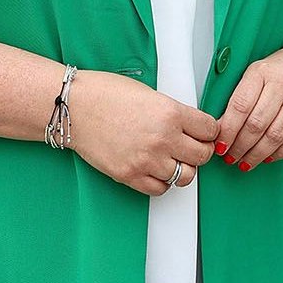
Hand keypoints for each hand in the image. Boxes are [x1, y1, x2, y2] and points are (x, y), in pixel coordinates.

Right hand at [66, 71, 218, 195]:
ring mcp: (146, 160)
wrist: (73, 107)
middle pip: (202, 156)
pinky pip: (160, 189)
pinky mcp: (130, 175)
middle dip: (201, 151)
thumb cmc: (105, 94)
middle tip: (193, 146)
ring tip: (173, 159)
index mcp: (170, 113)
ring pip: (185, 177)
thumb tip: (190, 126)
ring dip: (183, 168)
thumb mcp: (149, 94)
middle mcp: (162, 139)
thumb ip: (172, 112)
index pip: (210, 130)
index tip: (206, 132)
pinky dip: (162, 181)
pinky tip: (155, 168)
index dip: (210, 131)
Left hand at [215, 46, 282, 171]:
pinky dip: (279, 153)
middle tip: (231, 156)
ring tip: (246, 161)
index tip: (220, 145)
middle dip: (240, 147)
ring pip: (276, 136)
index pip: (240, 106)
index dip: (228, 130)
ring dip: (257, 155)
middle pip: (257, 124)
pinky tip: (268, 156)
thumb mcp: (256, 74)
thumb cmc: (280, 70)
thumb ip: (240, 98)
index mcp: (262, 71)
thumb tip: (221, 129)